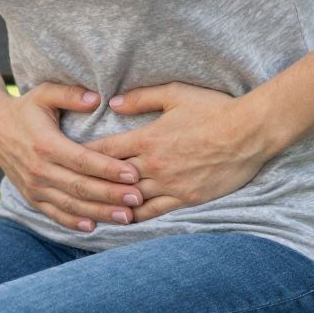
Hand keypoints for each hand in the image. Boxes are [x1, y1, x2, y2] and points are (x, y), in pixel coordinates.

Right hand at [0, 82, 145, 232]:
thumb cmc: (24, 109)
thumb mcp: (44, 94)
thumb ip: (70, 94)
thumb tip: (97, 99)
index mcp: (46, 144)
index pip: (83, 160)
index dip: (109, 169)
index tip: (133, 174)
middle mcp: (39, 169)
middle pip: (81, 187)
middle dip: (111, 194)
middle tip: (139, 198)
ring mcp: (34, 186)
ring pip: (71, 205)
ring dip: (100, 212)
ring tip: (127, 216)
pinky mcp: (31, 197)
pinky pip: (54, 214)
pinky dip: (73, 222)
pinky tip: (94, 226)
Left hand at [83, 81, 274, 222]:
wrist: (249, 132)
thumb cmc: (213, 108)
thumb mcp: (174, 93)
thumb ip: (140, 99)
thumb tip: (111, 104)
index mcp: (147, 138)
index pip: (105, 150)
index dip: (82, 155)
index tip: (64, 158)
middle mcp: (154, 165)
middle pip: (111, 178)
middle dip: (89, 183)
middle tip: (68, 188)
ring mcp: (170, 184)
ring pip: (130, 199)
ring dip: (109, 203)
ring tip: (89, 208)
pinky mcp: (187, 198)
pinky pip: (155, 212)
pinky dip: (136, 216)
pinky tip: (123, 219)